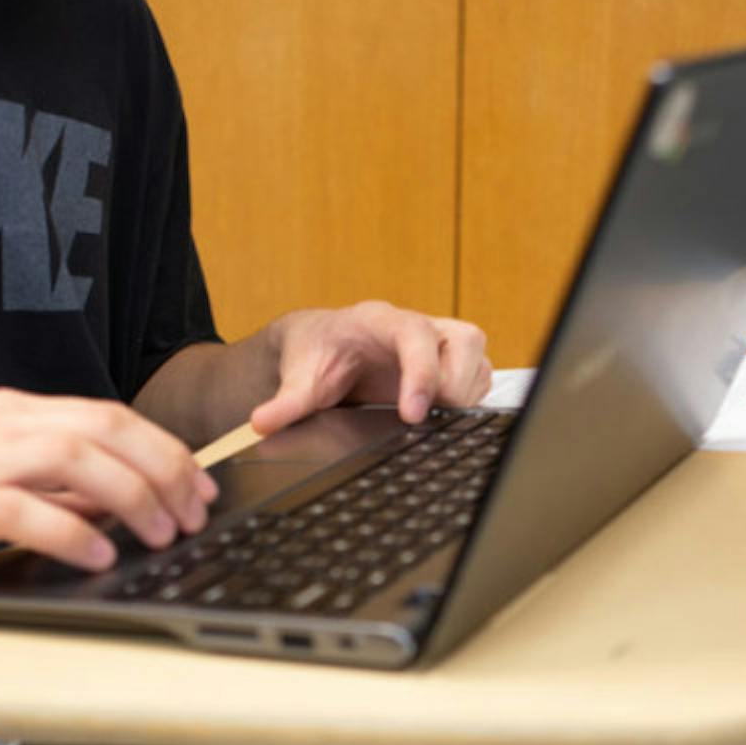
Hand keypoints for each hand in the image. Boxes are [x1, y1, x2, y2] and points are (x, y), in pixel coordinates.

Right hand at [0, 388, 218, 594]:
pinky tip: (99, 556)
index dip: (164, 449)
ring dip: (131, 496)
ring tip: (162, 535)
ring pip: (73, 457)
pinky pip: (21, 509)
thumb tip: (116, 507)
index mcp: (8, 415)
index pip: (107, 417)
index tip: (199, 488)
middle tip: (195, 514)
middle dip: (163, 469)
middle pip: (103, 428)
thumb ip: (49, 490)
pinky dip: (69, 531)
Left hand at [247, 300, 492, 435]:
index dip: (421, 374)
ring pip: (480, 360)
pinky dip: (470, 398)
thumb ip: (286, 402)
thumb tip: (262, 423)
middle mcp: (420, 325)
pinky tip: (443, 413)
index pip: (416, 336)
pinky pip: (483, 376)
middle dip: (451, 385)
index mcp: (382, 321)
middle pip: (466, 341)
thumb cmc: (318, 353)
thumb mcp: (300, 376)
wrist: (324, 342)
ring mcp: (442, 341)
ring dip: (464, 393)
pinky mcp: (454, 361)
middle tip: (419, 415)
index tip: (413, 415)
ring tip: (433, 413)